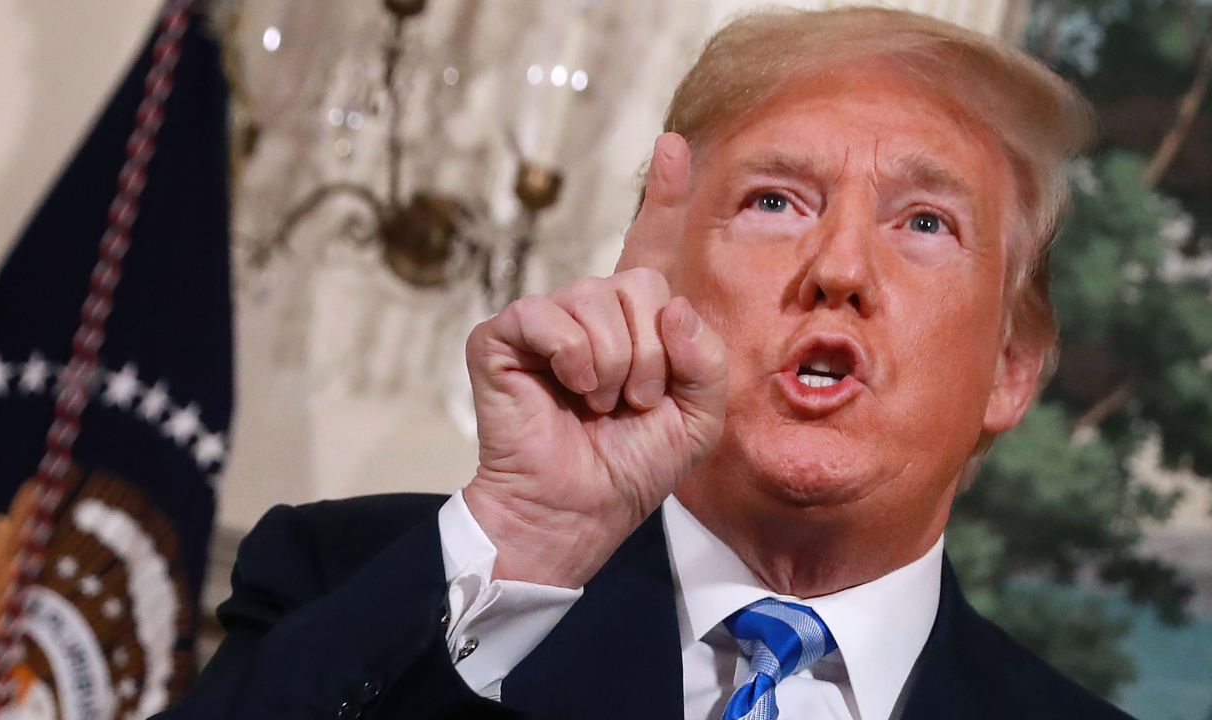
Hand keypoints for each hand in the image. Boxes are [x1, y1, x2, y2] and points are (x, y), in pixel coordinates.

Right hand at [462, 134, 727, 587]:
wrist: (577, 510)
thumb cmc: (631, 467)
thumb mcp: (698, 418)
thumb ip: (707, 359)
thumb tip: (674, 308)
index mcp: (637, 324)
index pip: (651, 247)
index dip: (664, 197)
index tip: (673, 145)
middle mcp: (591, 311)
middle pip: (640, 283)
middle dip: (652, 352)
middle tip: (634, 400)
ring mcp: (546, 321)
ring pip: (598, 299)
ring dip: (616, 364)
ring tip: (600, 403)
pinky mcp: (504, 336)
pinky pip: (548, 316)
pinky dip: (572, 358)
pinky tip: (570, 389)